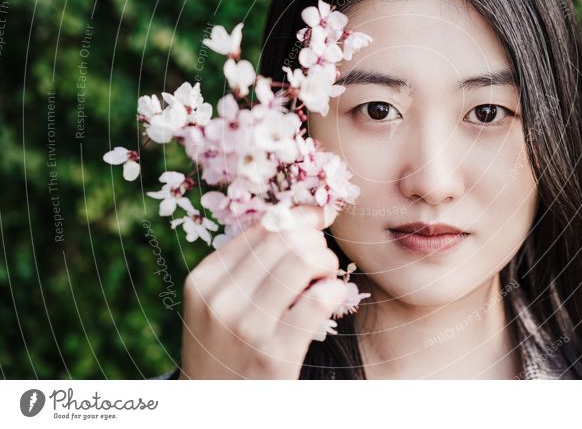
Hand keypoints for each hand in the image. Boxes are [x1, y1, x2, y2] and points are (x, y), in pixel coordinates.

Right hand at [178, 205, 346, 378]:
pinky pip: (319, 300)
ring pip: (303, 261)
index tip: (319, 217)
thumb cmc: (227, 347)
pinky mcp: (275, 354)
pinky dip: (335, 291)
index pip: (261, 228)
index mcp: (204, 280)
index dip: (298, 216)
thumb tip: (301, 215)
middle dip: (314, 241)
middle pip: (284, 239)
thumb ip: (249, 263)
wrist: (214, 408)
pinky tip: (333, 299)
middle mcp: (220, 301)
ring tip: (327, 279)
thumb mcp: (220, 304)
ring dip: (327, 263)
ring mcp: (246, 328)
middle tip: (322, 260)